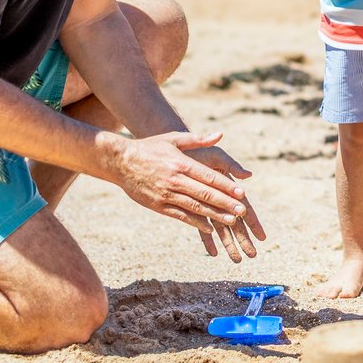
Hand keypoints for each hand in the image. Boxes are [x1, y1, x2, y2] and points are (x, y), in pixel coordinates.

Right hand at [112, 131, 257, 259]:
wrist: (120, 162)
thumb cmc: (150, 147)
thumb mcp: (174, 139)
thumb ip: (198, 139)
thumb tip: (220, 135)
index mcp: (181, 164)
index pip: (209, 177)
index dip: (226, 186)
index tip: (242, 193)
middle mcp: (175, 180)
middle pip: (205, 194)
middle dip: (225, 204)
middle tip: (243, 211)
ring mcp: (166, 194)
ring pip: (195, 207)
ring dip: (215, 215)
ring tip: (232, 221)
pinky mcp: (158, 205)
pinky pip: (180, 216)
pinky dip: (195, 222)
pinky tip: (209, 227)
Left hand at [186, 145, 266, 262]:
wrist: (176, 153)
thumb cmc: (199, 152)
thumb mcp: (216, 155)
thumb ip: (231, 165)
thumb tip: (248, 175)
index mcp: (229, 187)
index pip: (244, 208)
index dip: (253, 223)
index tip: (262, 238)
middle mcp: (220, 198)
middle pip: (235, 223)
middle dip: (244, 239)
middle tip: (252, 256)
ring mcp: (208, 204)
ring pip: (221, 228)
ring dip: (229, 244)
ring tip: (236, 260)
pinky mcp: (194, 207)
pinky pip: (202, 227)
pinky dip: (208, 240)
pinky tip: (213, 253)